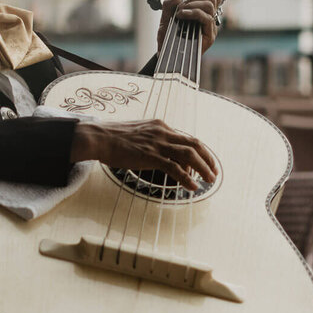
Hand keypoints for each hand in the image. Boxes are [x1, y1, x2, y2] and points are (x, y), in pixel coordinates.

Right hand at [70, 119, 216, 190]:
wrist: (98, 138)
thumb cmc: (112, 137)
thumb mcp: (137, 132)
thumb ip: (150, 139)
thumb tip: (156, 151)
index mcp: (160, 126)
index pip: (185, 138)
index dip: (198, 152)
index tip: (203, 162)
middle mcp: (162, 132)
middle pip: (194, 144)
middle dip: (208, 159)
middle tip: (213, 172)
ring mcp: (157, 144)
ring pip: (189, 155)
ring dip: (203, 168)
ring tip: (209, 180)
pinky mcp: (150, 156)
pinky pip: (174, 168)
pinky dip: (186, 178)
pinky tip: (192, 186)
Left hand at [157, 0, 221, 52]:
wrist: (165, 53)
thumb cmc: (167, 37)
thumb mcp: (165, 17)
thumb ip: (169, 4)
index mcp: (202, 11)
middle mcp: (208, 18)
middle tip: (180, 6)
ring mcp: (210, 27)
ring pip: (210, 6)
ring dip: (193, 4)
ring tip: (180, 12)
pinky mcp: (209, 36)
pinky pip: (207, 18)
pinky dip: (194, 13)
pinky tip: (183, 15)